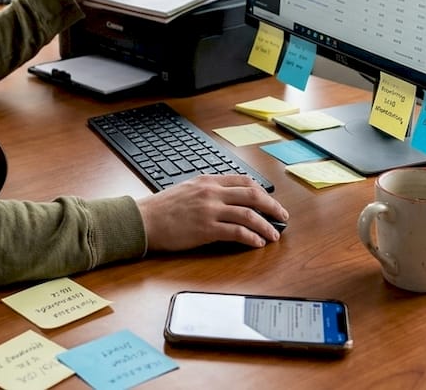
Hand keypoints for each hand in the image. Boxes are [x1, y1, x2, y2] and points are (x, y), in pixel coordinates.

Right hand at [136, 174, 288, 251]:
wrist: (143, 220)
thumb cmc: (161, 208)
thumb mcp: (186, 189)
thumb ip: (207, 191)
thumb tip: (225, 198)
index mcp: (208, 181)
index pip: (243, 181)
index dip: (261, 191)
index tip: (269, 200)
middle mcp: (212, 192)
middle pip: (252, 195)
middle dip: (272, 207)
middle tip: (282, 217)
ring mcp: (210, 210)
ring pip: (249, 215)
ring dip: (266, 226)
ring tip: (274, 235)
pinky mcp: (207, 229)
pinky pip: (237, 232)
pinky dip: (251, 238)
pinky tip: (257, 243)